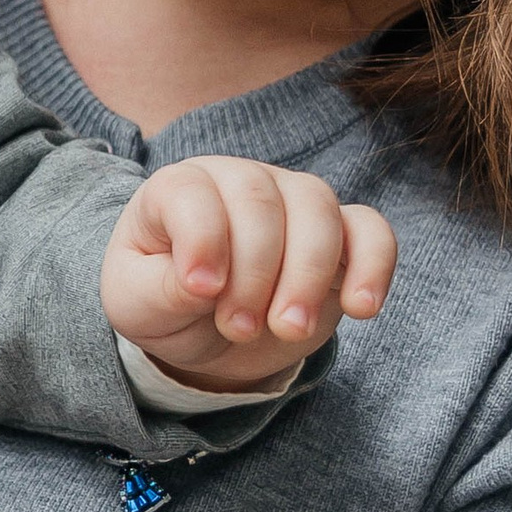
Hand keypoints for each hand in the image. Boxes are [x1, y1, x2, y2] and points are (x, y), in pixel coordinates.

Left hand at [101, 154, 396, 392]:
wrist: (205, 330)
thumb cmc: (163, 302)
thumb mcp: (137, 304)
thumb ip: (160, 290)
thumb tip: (201, 284)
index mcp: (177, 189)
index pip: (191, 192)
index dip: (201, 238)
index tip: (202, 291)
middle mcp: (239, 180)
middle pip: (259, 202)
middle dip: (254, 273)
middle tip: (239, 329)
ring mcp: (293, 200)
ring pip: (317, 209)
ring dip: (307, 275)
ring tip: (288, 327)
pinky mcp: (340, 235)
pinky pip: (372, 231)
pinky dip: (374, 265)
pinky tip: (361, 308)